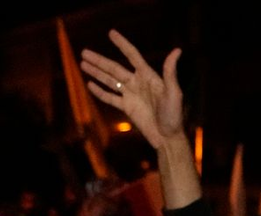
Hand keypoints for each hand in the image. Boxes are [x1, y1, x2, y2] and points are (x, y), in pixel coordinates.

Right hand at [80, 30, 182, 149]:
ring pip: (110, 81)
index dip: (122, 44)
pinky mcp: (127, 108)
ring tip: (83, 64)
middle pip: (114, 68)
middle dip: (99, 60)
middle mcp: (137, 83)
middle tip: (84, 52)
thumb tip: (177, 51)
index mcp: (148, 76)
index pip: (132, 56)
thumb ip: (170, 72)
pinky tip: (90, 84)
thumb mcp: (173, 93)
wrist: (167, 137)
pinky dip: (100, 92)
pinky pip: (111, 98)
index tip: (111, 33)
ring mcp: (131, 95)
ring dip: (96, 73)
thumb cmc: (173, 115)